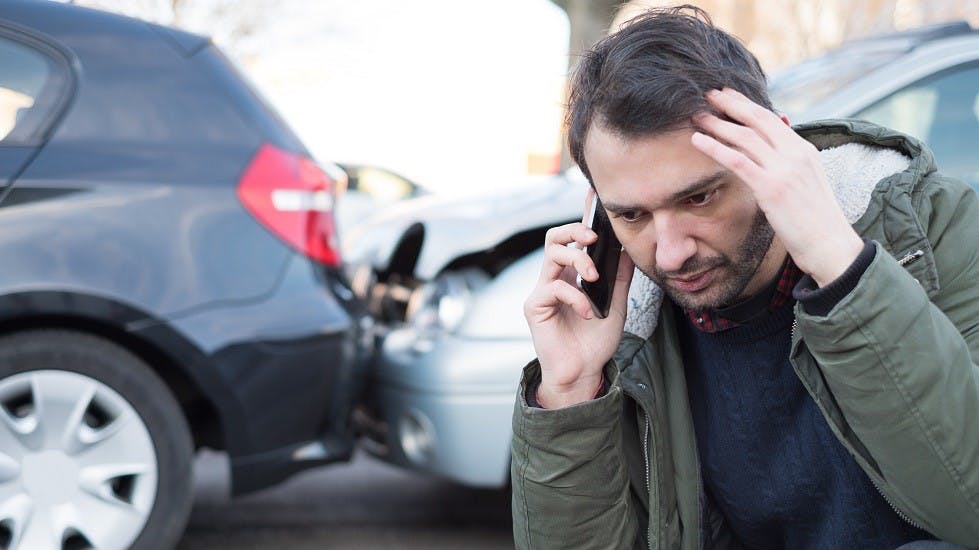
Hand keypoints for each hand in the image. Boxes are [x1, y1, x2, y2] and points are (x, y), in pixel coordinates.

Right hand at [523, 190, 633, 407]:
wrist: (584, 372)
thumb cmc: (596, 340)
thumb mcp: (617, 303)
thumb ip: (620, 276)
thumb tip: (628, 247)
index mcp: (572, 275)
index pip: (574, 239)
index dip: (581, 217)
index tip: (594, 198)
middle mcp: (554, 278)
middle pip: (554, 238)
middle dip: (574, 230)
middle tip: (593, 237)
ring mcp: (543, 291)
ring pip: (551, 255)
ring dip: (577, 260)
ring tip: (593, 277)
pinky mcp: (535, 307)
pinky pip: (554, 289)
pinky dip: (576, 297)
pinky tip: (588, 311)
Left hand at [690, 88, 862, 286]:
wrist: (829, 244)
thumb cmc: (815, 219)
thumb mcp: (806, 182)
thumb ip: (788, 163)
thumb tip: (771, 151)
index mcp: (803, 150)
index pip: (771, 119)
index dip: (746, 105)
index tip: (728, 96)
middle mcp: (795, 154)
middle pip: (757, 120)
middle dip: (731, 104)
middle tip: (708, 94)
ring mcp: (784, 169)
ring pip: (745, 137)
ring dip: (717, 124)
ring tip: (697, 116)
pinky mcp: (771, 187)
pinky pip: (737, 161)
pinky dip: (715, 148)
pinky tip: (698, 140)